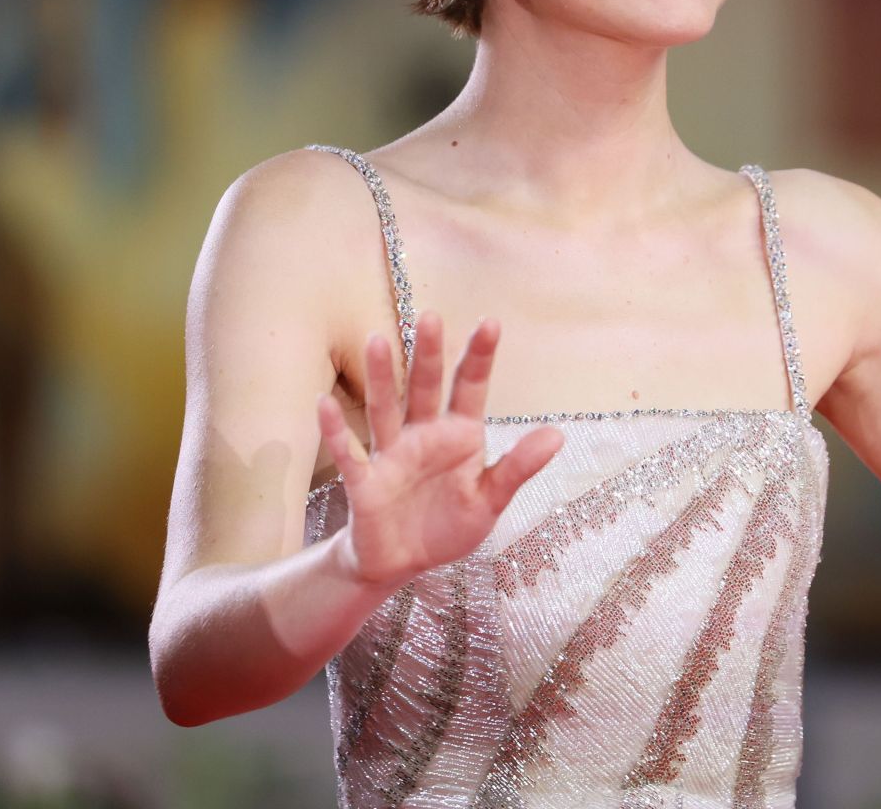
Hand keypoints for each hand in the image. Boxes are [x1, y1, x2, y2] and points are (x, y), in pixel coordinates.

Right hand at [317, 312, 562, 589]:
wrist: (402, 563)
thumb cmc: (447, 525)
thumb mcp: (489, 501)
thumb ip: (517, 468)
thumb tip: (557, 434)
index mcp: (459, 436)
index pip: (471, 388)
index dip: (479, 357)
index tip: (490, 322)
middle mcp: (423, 435)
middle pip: (425, 388)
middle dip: (428, 355)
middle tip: (430, 317)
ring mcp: (391, 454)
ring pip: (385, 409)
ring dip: (381, 378)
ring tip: (377, 340)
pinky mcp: (365, 482)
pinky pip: (349, 453)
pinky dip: (335, 430)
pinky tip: (323, 402)